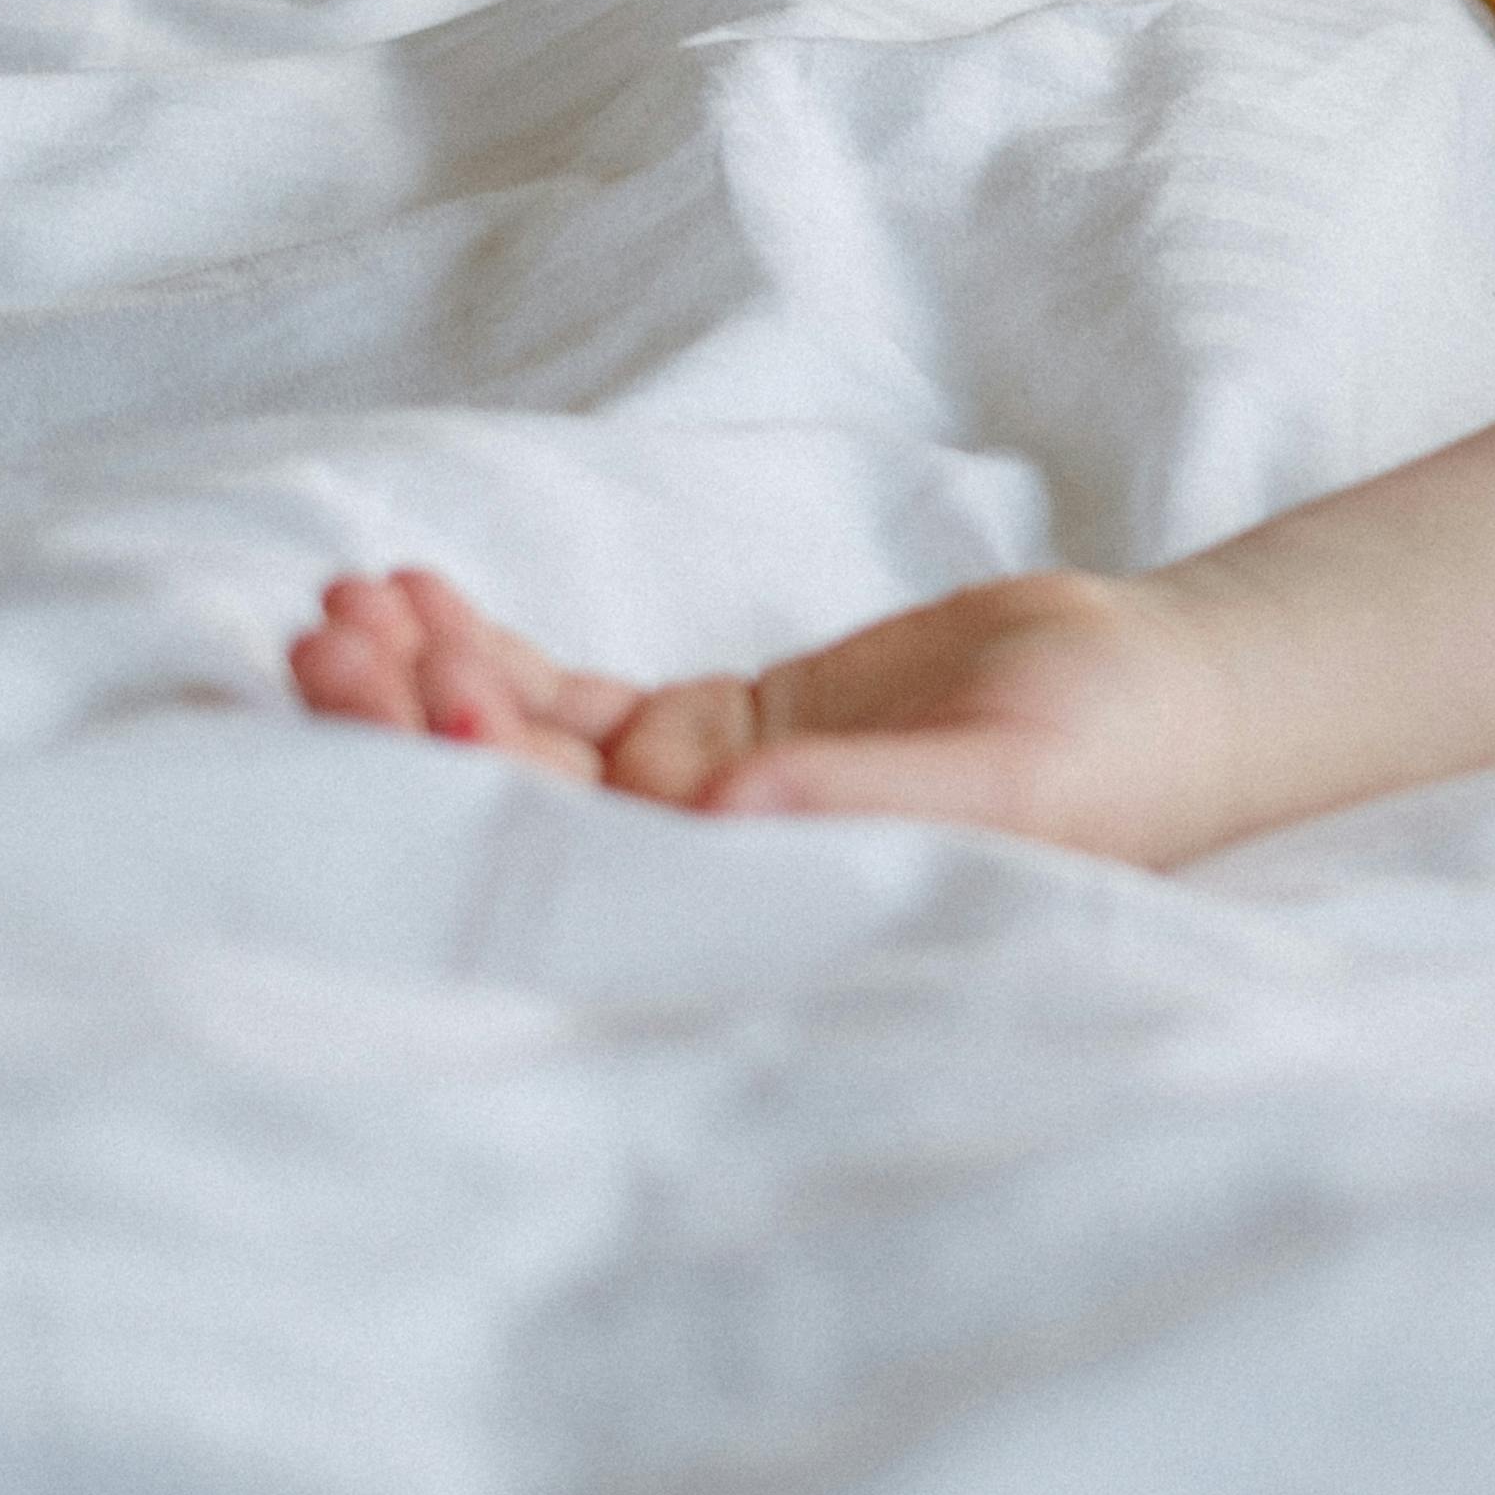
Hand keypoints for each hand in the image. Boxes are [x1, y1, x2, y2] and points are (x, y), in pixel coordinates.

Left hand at [287, 562, 1256, 864]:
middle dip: (408, 726)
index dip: (484, 781)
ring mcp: (688, 796)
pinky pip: (562, 694)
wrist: (1161, 699)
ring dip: (425, 678)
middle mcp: (693, 864)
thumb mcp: (1006, 781)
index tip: (429, 692)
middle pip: (510, 802)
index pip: (576, 852)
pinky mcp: (703, 730)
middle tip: (332, 637)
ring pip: (514, 745)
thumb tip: (718, 804)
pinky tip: (417, 595)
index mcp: (750, 900)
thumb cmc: (1108, 761)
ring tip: (354, 602)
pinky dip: (483, 647)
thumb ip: (860, 799)